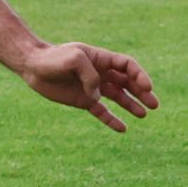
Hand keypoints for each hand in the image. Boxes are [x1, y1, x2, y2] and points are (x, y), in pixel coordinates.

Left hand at [18, 42, 157, 133]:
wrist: (33, 67)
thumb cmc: (53, 58)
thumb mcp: (74, 59)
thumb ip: (89, 74)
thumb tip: (97, 94)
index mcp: (101, 59)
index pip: (128, 66)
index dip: (139, 76)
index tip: (147, 87)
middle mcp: (100, 73)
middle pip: (128, 82)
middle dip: (142, 92)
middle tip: (154, 104)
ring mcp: (93, 87)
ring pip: (118, 97)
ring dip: (131, 105)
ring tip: (144, 114)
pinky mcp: (83, 100)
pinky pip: (101, 111)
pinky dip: (112, 119)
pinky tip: (123, 128)